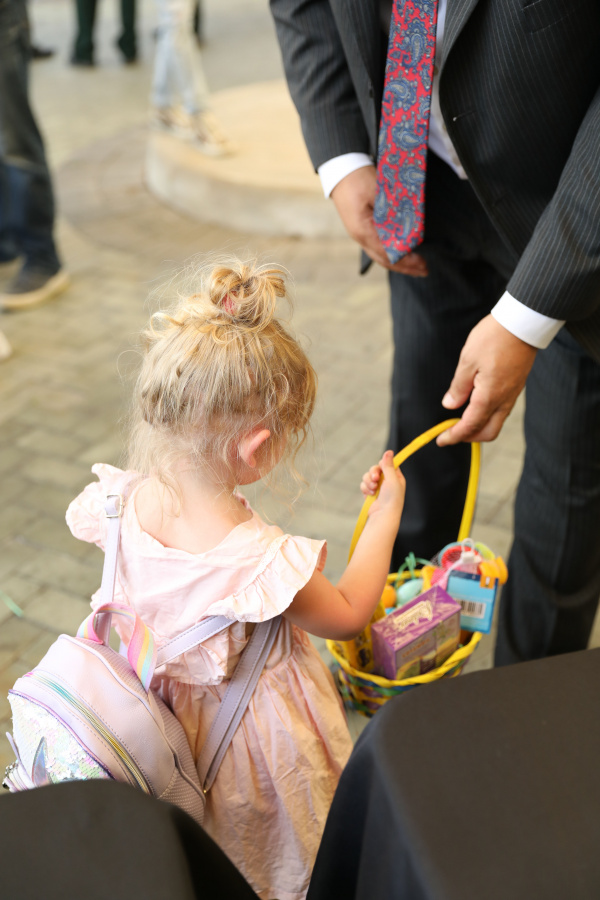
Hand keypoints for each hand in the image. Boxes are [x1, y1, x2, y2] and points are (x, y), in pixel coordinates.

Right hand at [331, 166, 427, 276]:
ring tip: (415, 267)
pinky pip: (378, 247)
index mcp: (363, 230)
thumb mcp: (378, 192)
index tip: (421, 263)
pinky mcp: (362, 228)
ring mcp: (359, 234)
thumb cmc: (358, 177)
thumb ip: (392, 211)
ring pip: (381, 256)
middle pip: (384, 260)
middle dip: (405, 267)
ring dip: (399, 263)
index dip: (406, 260)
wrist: (340, 169)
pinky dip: (391, 253)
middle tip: (424, 270)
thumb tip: (409, 227)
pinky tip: (401, 253)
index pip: (388, 253)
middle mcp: (360, 237)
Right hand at [360, 450, 405, 519]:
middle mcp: (387, 481)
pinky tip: (370, 494)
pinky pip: (364, 484)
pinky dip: (365, 488)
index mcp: (396, 477)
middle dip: (373, 473)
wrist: (383, 516)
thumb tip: (389, 451)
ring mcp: (378, 487)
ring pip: (368, 476)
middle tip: (375, 479)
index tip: (381, 467)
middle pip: (376, 468)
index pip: (388, 464)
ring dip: (368, 481)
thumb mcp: (392, 480)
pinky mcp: (370, 493)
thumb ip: (388, 466)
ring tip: (373, 489)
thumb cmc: (392, 499)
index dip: (383, 465)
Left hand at [437, 315, 537, 445]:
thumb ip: (458, 387)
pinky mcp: (516, 386)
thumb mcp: (467, 360)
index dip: (454, 436)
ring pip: (496, 421)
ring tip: (460, 418)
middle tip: (451, 431)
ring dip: (478, 426)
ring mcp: (512, 394)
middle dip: (469, 437)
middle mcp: (504, 400)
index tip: (441, 440)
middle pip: (488, 432)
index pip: (470, 426)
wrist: (523, 323)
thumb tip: (450, 405)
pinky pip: (502, 409)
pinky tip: (475, 404)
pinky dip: (487, 414)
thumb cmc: (494, 338)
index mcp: (489, 397)